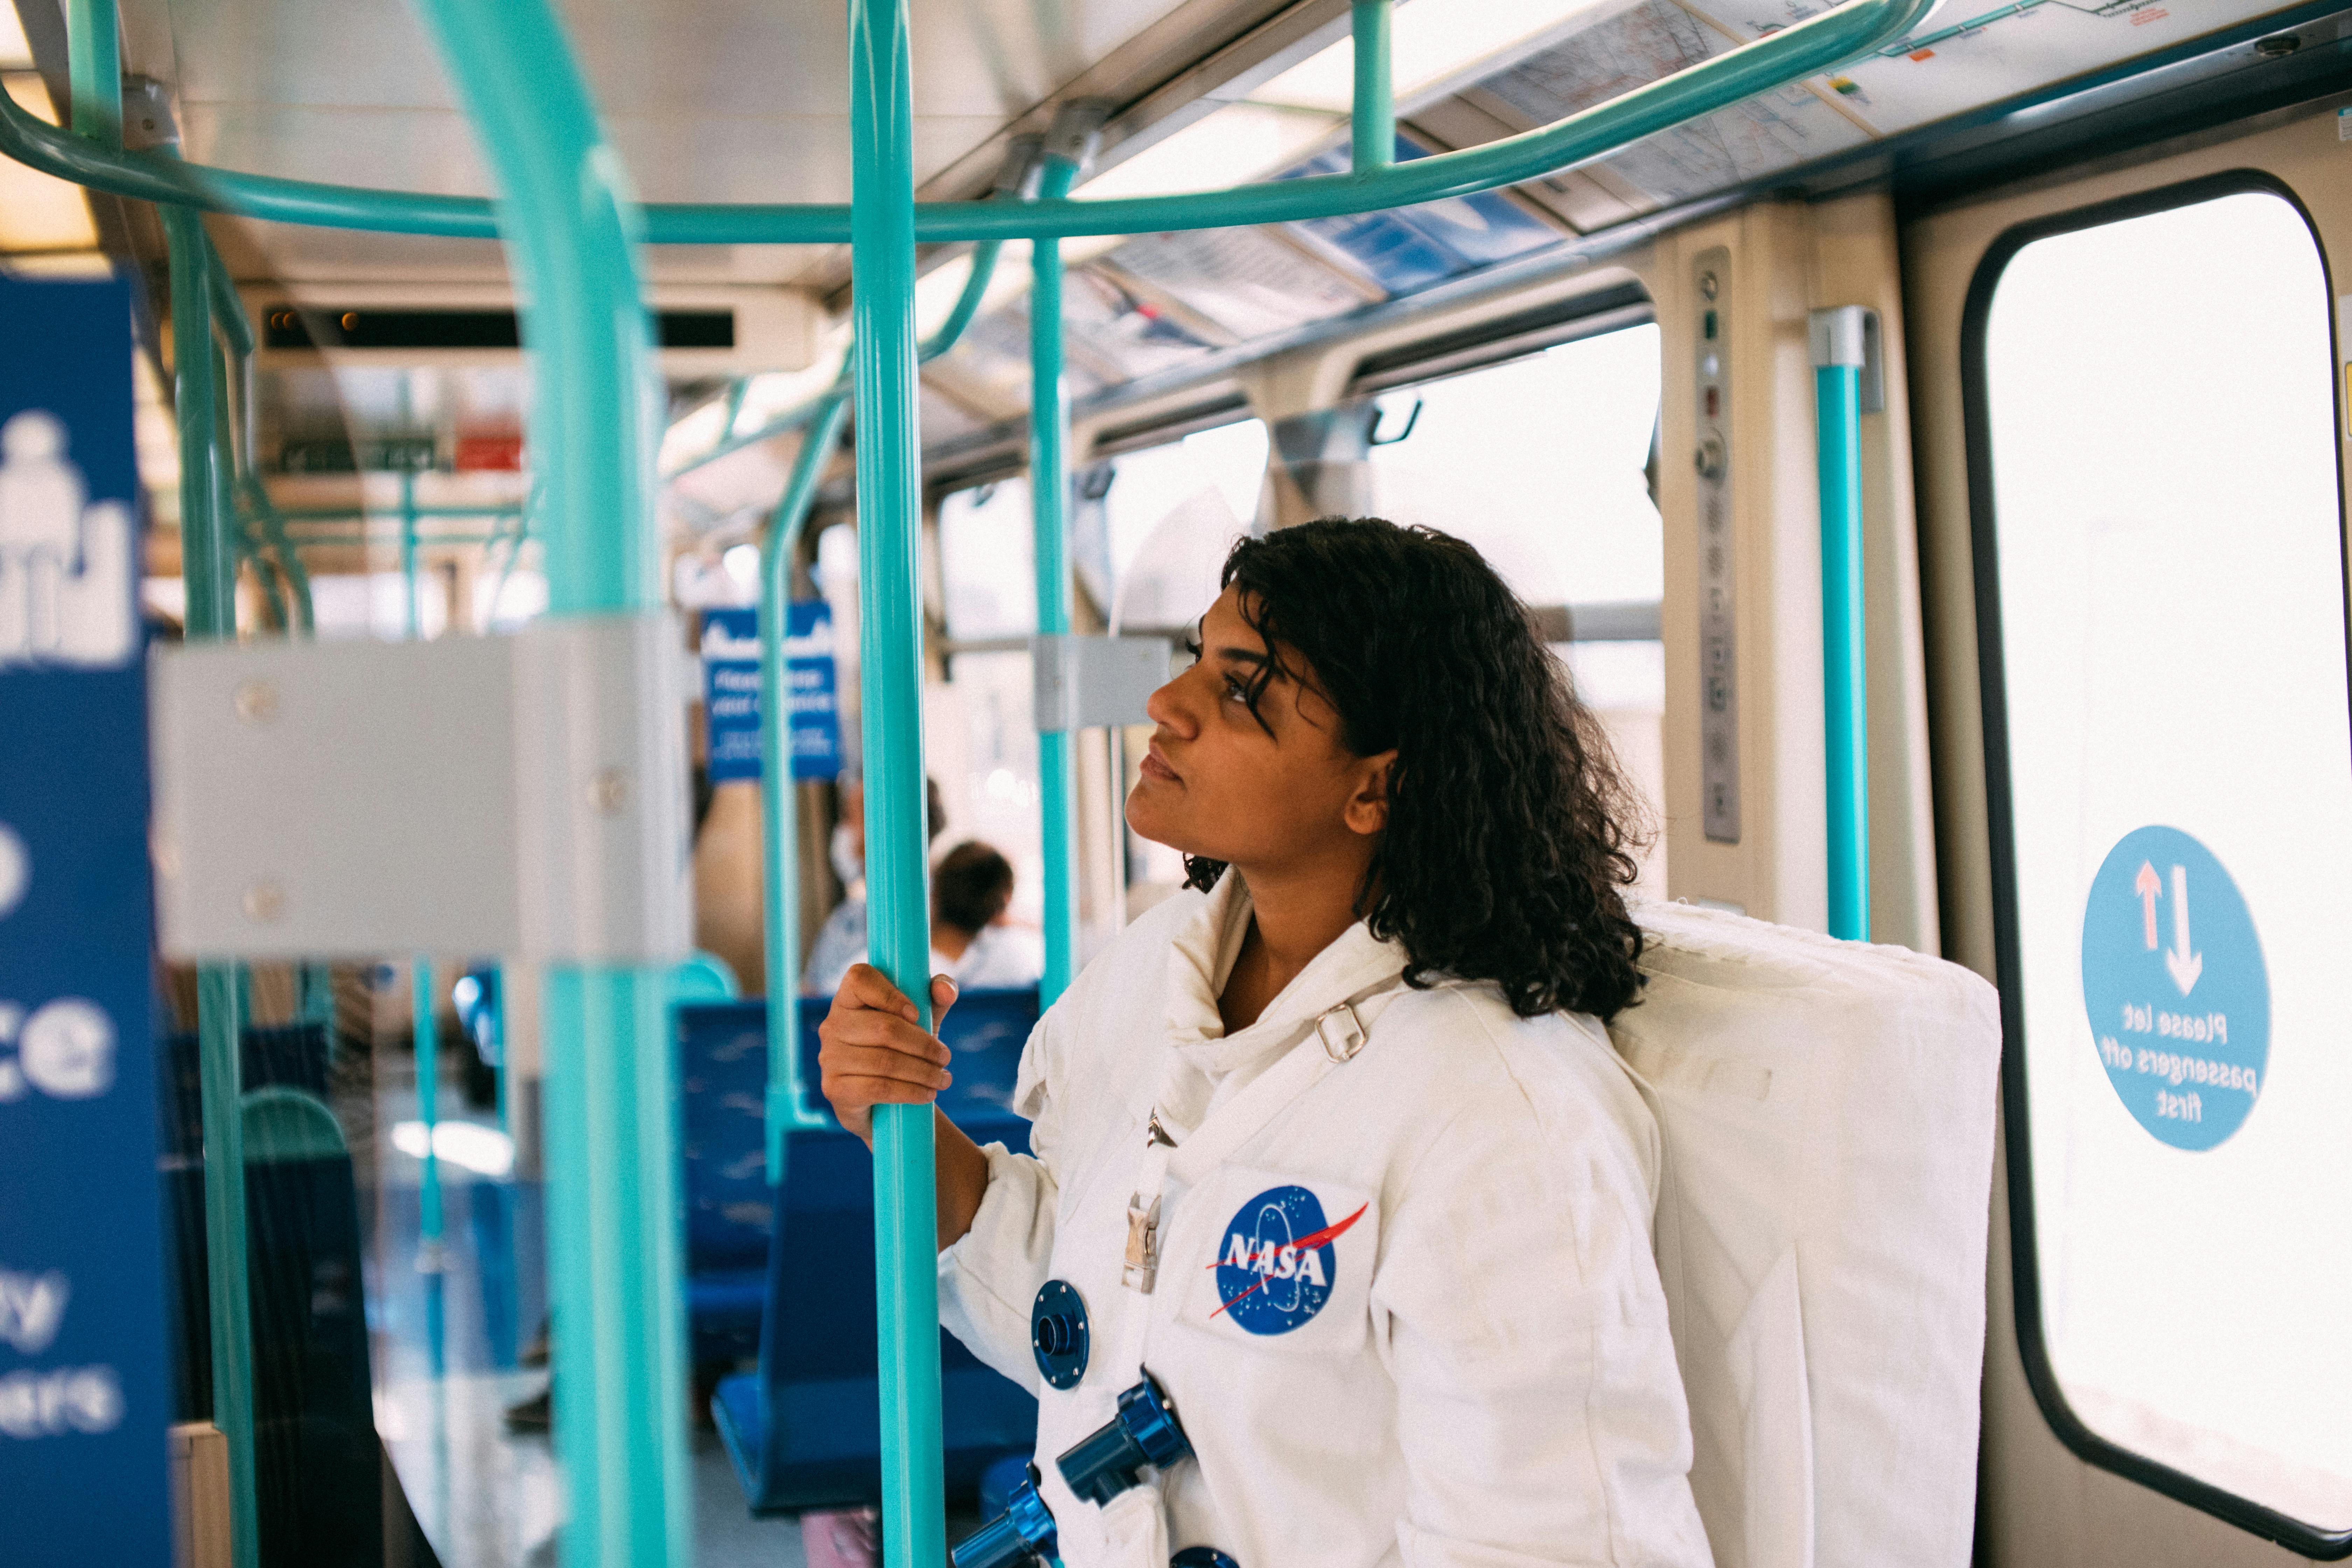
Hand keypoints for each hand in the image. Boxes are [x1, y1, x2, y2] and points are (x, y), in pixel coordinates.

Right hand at [816, 964, 958, 1145]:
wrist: (879, 1101)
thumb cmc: (900, 1049)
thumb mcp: (920, 1020)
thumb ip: (934, 998)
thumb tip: (945, 991)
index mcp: (849, 998)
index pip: (860, 978)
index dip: (891, 994)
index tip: (917, 1015)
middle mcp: (833, 1025)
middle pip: (884, 1028)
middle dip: (923, 1045)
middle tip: (945, 1057)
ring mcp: (830, 1057)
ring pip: (885, 1061)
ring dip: (923, 1072)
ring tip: (942, 1079)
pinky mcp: (834, 1088)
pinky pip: (878, 1088)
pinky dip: (910, 1092)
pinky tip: (927, 1094)